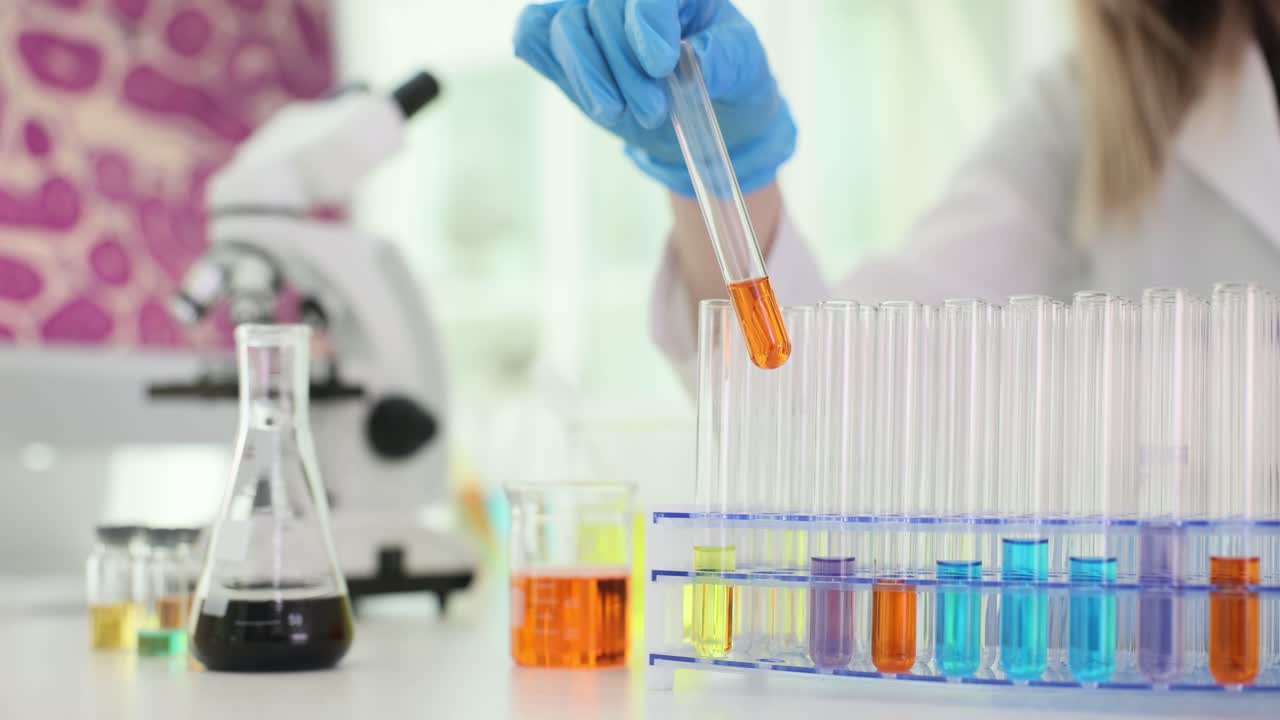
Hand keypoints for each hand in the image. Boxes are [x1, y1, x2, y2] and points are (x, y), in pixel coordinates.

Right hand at [513, 0, 794, 195]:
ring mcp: (590, 13)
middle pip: (600, 8)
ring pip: (563, 25)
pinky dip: (552, 64)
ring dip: (589, 75)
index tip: (661, 66)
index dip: (647, 23)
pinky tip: (590, 96)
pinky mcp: (563, 43)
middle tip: (653, 112)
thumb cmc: (727, 78)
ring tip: (618, 113)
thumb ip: (724, 58)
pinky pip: (532, 35)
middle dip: (623, 67)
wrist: (705, 113)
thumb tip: (692, 55)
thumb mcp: (744, 69)